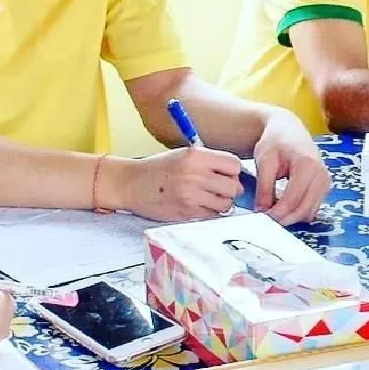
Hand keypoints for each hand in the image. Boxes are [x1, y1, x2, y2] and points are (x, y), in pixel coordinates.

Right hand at [112, 148, 243, 220]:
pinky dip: (209, 212)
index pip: (234, 164)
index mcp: (196, 156)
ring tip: (209, 197)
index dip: (233, 171)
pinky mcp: (186, 212)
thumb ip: (209, 161)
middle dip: (231, 188)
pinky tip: (198, 204)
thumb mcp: (184, 154)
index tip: (226, 174)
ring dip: (222, 202)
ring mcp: (190, 196)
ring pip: (225, 204)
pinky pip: (211, 215)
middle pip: (234, 186)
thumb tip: (237, 174)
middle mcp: (195, 175)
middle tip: (220, 188)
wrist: (131, 183)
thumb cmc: (158, 168)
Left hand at [253, 110, 330, 225]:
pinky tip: (283, 207)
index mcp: (308, 165)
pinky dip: (298, 212)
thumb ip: (264, 188)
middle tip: (265, 220)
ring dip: (291, 217)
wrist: (288, 130)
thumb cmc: (275, 141)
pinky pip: (312, 208)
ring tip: (273, 212)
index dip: (276, 212)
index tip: (261, 217)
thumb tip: (262, 212)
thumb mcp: (265, 161)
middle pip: (304, 209)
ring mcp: (325, 181)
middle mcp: (321, 174)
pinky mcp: (324, 187)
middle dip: (284, 218)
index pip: (292, 199)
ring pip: (309, 212)